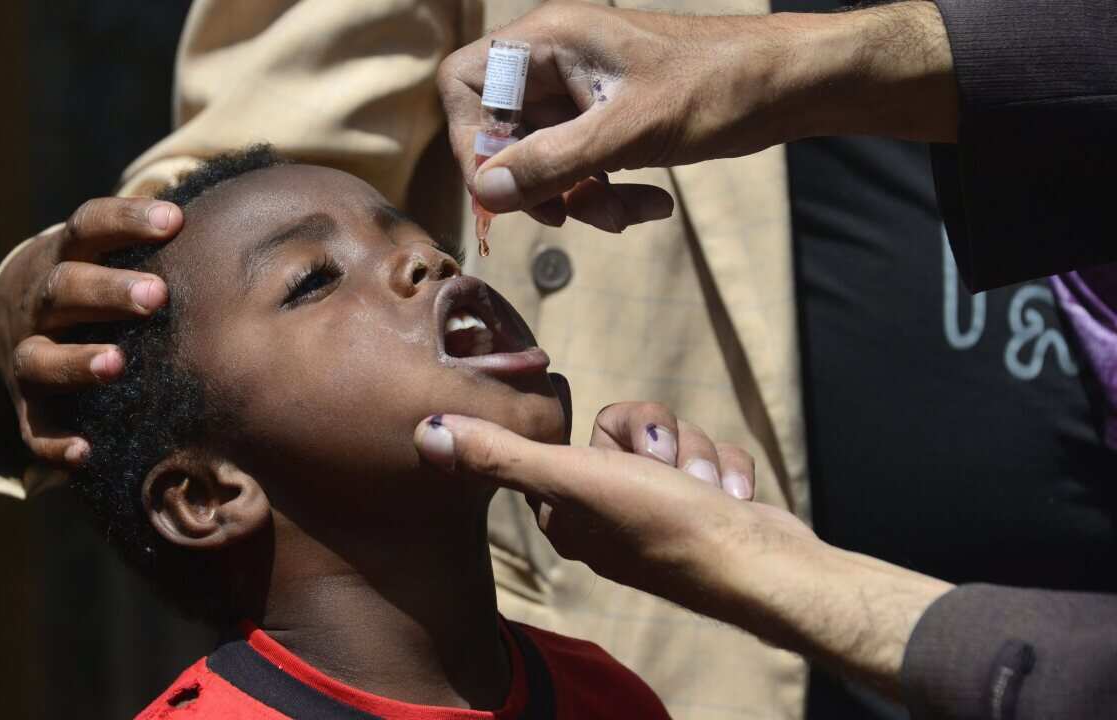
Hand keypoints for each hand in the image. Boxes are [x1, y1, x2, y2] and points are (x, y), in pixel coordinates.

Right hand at [0, 197, 181, 464]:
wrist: (14, 318)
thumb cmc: (97, 283)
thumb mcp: (112, 252)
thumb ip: (162, 241)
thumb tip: (247, 214)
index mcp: (67, 257)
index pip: (90, 226)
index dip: (127, 220)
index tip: (174, 220)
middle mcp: (42, 304)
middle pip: (65, 288)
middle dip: (109, 291)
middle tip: (157, 295)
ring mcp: (29, 355)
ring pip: (40, 359)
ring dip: (77, 361)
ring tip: (117, 364)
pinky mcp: (27, 406)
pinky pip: (33, 429)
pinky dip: (54, 443)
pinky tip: (86, 453)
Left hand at [415, 402, 809, 606]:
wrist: (760, 568)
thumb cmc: (663, 526)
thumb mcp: (572, 481)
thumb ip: (499, 456)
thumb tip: (424, 433)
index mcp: (567, 515)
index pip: (576, 436)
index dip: (609, 434)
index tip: (623, 456)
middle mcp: (608, 518)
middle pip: (629, 428)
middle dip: (660, 439)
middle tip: (668, 472)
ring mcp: (660, 515)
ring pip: (674, 436)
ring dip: (698, 455)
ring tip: (704, 492)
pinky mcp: (703, 510)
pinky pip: (711, 456)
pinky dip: (726, 472)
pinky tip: (729, 499)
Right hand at [437, 1, 955, 224]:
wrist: (788, 87)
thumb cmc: (717, 87)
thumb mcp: (630, 132)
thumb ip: (553, 161)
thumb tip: (485, 192)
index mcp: (551, 40)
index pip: (466, 82)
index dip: (471, 138)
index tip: (501, 187)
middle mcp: (557, 62)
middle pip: (502, 130)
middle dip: (537, 183)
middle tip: (566, 216)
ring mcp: (582, 93)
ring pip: (544, 159)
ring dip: (579, 198)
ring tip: (630, 215)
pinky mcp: (608, 121)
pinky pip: (580, 166)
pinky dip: (606, 195)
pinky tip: (652, 206)